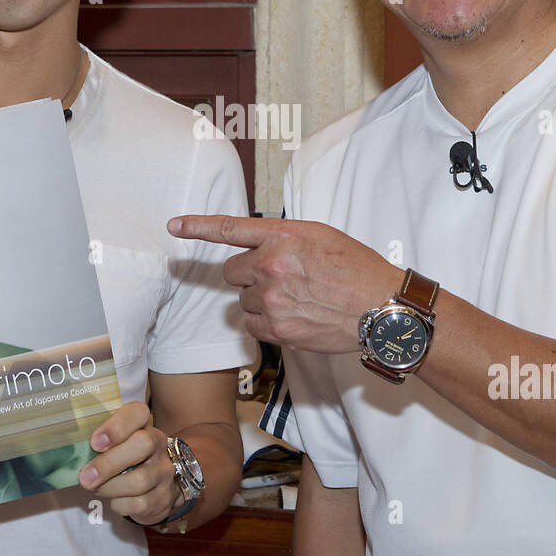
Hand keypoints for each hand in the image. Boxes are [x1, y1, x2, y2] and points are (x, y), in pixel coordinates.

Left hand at [78, 401, 179, 524]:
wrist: (155, 486)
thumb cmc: (123, 459)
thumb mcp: (114, 444)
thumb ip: (97, 442)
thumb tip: (70, 451)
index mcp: (143, 424)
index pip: (138, 412)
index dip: (116, 426)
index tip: (95, 443)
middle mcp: (158, 443)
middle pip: (142, 444)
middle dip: (108, 463)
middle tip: (85, 477)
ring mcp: (163, 470)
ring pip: (139, 480)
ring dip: (110, 487)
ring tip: (97, 488)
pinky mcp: (163, 496)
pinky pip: (139, 503)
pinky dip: (120, 504)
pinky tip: (115, 499)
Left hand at [167, 215, 402, 353]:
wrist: (381, 308)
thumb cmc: (355, 269)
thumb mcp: (319, 236)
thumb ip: (282, 238)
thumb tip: (256, 248)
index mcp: (284, 236)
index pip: (230, 228)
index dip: (198, 226)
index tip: (174, 226)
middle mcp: (272, 265)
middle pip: (233, 272)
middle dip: (250, 275)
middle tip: (283, 279)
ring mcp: (272, 300)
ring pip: (243, 300)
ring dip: (261, 300)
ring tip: (298, 299)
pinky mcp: (277, 329)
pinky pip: (252, 324)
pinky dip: (266, 323)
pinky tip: (295, 317)